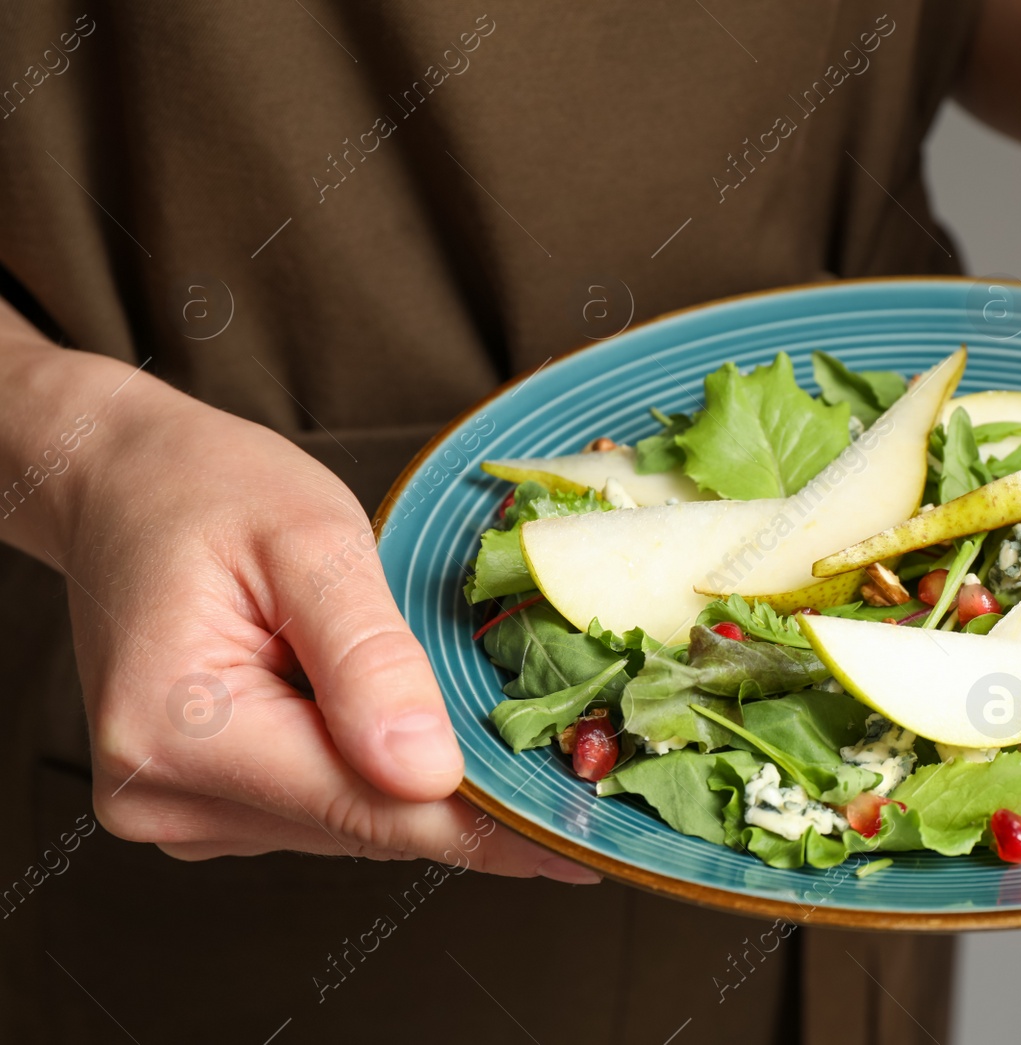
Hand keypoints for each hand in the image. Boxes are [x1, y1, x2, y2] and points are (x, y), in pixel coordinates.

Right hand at [36, 351, 592, 879]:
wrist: (125, 487)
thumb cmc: (211, 491)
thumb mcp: (310, 540)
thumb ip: (369, 656)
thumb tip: (427, 771)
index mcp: (180, 728)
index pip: (370, 808)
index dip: (489, 831)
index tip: (582, 847)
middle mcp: (164, 792)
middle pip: (365, 825)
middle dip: (470, 800)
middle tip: (577, 773)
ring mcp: (178, 807)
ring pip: (350, 824)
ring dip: (424, 782)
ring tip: (491, 725)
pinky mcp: (202, 803)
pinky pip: (324, 806)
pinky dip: (379, 770)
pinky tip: (407, 718)